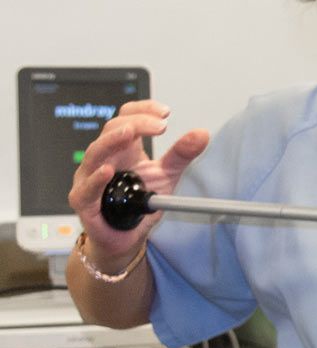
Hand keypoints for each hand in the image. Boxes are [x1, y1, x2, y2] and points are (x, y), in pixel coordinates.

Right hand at [67, 100, 209, 268]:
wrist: (125, 236)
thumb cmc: (139, 203)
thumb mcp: (166, 175)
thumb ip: (181, 155)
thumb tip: (202, 133)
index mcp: (123, 148)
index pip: (126, 118)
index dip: (142, 110)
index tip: (165, 112)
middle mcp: (103, 158)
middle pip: (112, 130)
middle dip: (136, 123)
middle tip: (160, 125)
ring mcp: (90, 178)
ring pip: (95, 152)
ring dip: (112, 141)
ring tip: (131, 133)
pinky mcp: (83, 201)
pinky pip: (87, 187)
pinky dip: (96, 178)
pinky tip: (107, 171)